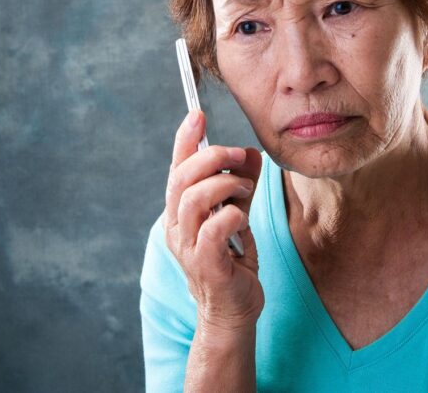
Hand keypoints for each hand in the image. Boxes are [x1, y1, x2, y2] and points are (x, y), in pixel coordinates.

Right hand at [163, 110, 264, 329]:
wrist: (234, 312)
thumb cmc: (233, 263)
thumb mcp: (239, 215)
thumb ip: (242, 186)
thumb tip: (251, 153)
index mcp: (179, 212)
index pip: (176, 168)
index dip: (184, 140)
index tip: (197, 115)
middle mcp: (176, 227)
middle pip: (181, 179)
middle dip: (211, 158)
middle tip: (238, 155)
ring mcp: (186, 247)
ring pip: (193, 199)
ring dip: (224, 184)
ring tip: (246, 188)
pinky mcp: (205, 265)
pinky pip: (213, 229)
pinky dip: (232, 214)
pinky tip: (244, 218)